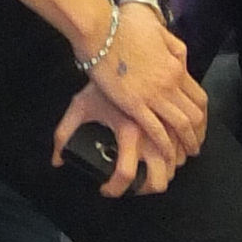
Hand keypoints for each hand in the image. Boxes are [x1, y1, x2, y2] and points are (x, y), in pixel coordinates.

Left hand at [54, 84, 177, 196]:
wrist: (123, 52)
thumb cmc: (100, 81)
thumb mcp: (79, 108)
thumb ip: (64, 135)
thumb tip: (57, 160)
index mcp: (128, 132)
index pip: (125, 174)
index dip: (114, 188)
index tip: (105, 189)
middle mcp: (152, 133)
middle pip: (159, 180)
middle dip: (146, 189)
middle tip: (135, 185)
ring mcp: (168, 125)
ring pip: (177, 163)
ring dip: (165, 171)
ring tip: (150, 169)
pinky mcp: (177, 114)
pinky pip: (183, 143)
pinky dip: (178, 151)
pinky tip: (166, 150)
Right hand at [82, 2, 207, 163]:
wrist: (102, 29)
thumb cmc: (126, 26)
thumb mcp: (160, 34)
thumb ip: (173, 52)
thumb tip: (180, 65)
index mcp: (176, 66)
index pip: (199, 97)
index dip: (202, 116)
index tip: (200, 126)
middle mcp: (170, 83)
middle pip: (194, 114)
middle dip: (197, 133)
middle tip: (194, 146)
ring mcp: (153, 95)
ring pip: (180, 125)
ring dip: (185, 142)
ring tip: (184, 155)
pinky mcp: (134, 104)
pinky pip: (156, 129)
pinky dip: (165, 144)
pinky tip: (166, 154)